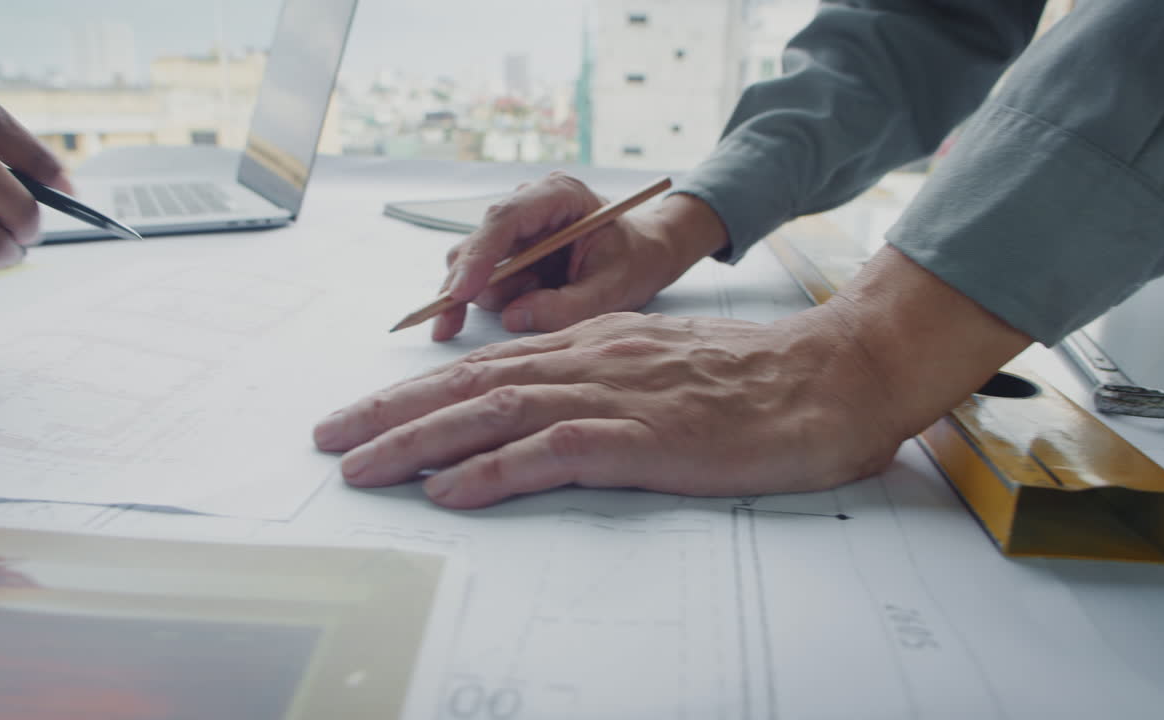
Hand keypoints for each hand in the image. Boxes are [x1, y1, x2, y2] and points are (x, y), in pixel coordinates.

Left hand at [314, 246, 1031, 508]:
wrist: (833, 377)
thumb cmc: (754, 383)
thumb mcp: (661, 372)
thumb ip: (603, 386)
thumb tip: (543, 419)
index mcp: (593, 346)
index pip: (486, 366)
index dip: (418, 392)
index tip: (364, 415)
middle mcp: (590, 361)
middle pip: (470, 384)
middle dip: (391, 413)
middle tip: (330, 440)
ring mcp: (616, 395)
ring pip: (494, 412)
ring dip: (419, 442)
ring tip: (360, 468)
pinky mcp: (647, 437)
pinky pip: (554, 451)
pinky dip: (494, 470)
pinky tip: (449, 492)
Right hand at [432, 171, 726, 340]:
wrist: (644, 255)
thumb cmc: (634, 263)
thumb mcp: (612, 290)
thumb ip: (567, 306)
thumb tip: (513, 318)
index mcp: (559, 196)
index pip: (505, 219)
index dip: (479, 256)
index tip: (461, 293)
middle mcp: (529, 203)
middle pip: (477, 242)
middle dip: (464, 286)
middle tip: (447, 328)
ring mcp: (517, 226)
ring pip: (474, 264)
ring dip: (494, 295)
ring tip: (540, 299)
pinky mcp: (509, 249)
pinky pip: (483, 277)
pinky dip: (492, 299)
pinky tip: (522, 305)